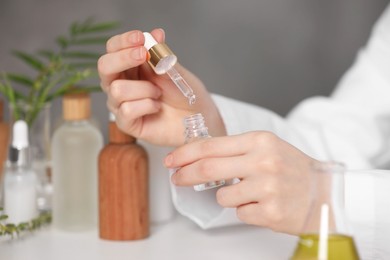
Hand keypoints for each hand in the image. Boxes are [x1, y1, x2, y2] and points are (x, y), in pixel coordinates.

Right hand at [98, 29, 225, 145]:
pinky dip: (146, 105)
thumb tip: (155, 34)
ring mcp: (120, 104)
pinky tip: (156, 107)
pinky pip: (126, 110)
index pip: (113, 49)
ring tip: (158, 93)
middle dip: (123, 58)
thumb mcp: (173, 69)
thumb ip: (161, 54)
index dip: (123, 42)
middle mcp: (120, 83)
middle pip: (104, 66)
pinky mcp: (126, 123)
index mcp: (129, 66)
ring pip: (117, 90)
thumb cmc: (182, 92)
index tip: (140, 38)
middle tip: (143, 55)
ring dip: (144, 89)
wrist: (196, 116)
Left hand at [164, 131, 317, 233]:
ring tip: (250, 193)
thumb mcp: (266, 148)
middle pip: (207, 169)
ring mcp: (267, 187)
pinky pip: (239, 212)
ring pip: (222, 196)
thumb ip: (235, 150)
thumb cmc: (293, 169)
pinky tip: (263, 203)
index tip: (172, 160)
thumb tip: (199, 157)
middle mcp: (263, 161)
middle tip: (176, 178)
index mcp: (259, 141)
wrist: (325, 193)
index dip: (185, 154)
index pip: (210, 146)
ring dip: (228, 197)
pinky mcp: (270, 212)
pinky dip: (245, 210)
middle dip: (185, 174)